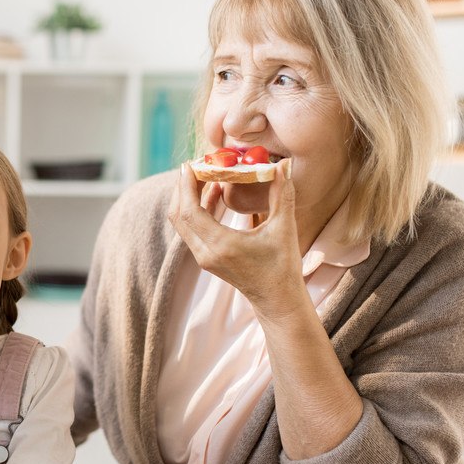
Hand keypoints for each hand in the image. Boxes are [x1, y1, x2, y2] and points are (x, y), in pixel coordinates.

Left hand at [168, 160, 303, 315]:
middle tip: (196, 165)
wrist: (276, 299)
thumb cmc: (282, 266)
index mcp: (220, 245)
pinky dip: (197, 209)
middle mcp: (205, 252)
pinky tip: (213, 193)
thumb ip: (281, 194)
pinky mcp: (206, 257)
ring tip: (203, 175)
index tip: (191, 164)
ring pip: (182, 222)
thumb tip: (283, 165)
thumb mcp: (284, 228)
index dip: (186, 186)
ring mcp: (203, 257)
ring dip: (188, 198)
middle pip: (179, 215)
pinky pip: (192, 229)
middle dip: (183, 187)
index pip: (189, 211)